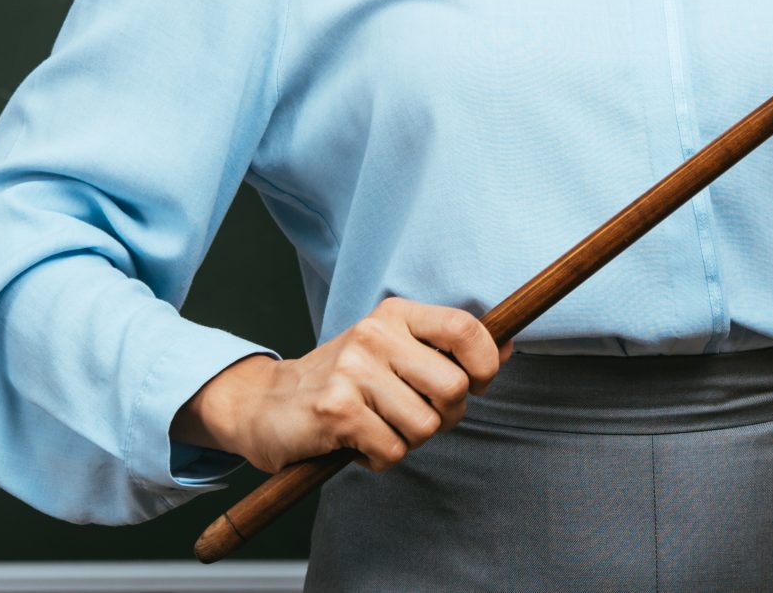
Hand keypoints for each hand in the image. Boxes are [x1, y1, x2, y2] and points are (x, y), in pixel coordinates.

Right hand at [171, 296, 513, 473]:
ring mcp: (354, 370)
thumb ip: (445, 349)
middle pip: (453, 387)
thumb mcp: (393, 350)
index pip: (465, 328)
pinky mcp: (337, 410)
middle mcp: (375, 334)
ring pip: (426, 426)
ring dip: (409, 441)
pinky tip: (359, 445)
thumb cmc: (343, 380)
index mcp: (394, 314)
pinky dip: (382, 459)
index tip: (477, 385)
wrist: (263, 403)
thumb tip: (509, 347)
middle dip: (446, 417)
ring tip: (380, 429)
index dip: (485, 363)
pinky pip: (393, 450)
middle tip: (416, 418)